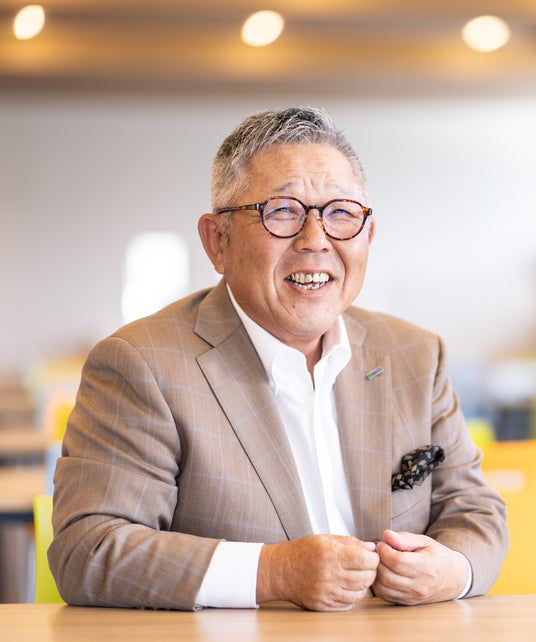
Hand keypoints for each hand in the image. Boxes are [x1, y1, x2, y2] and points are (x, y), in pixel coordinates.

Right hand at [256, 534, 378, 610]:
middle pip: (365, 578)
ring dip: (363, 585)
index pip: (365, 560)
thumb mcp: (325, 538)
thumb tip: (370, 548)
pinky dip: (352, 596)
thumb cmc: (302, 551)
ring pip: (359, 593)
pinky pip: (347, 604)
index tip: (372, 556)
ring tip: (357, 576)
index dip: (373, 558)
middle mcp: (328, 574)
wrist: (280, 570)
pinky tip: (347, 587)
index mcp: (330, 554)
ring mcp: (325, 592)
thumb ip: (350, 542)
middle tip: (367, 566)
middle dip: (371, 571)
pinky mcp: (322, 604)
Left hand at [372, 530, 469, 604]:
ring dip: (376, 573)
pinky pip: (385, 596)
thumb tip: (386, 534)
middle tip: (380, 551)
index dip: (384, 550)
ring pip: (383, 587)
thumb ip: (405, 538)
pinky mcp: (407, 602)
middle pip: (386, 575)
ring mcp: (413, 596)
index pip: (396, 561)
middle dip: (377, 560)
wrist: (454, 578)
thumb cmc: (437, 556)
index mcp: (425, 567)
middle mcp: (419, 585)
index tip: (383, 543)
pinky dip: (379, 584)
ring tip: (381, 561)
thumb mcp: (424, 541)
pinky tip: (383, 572)